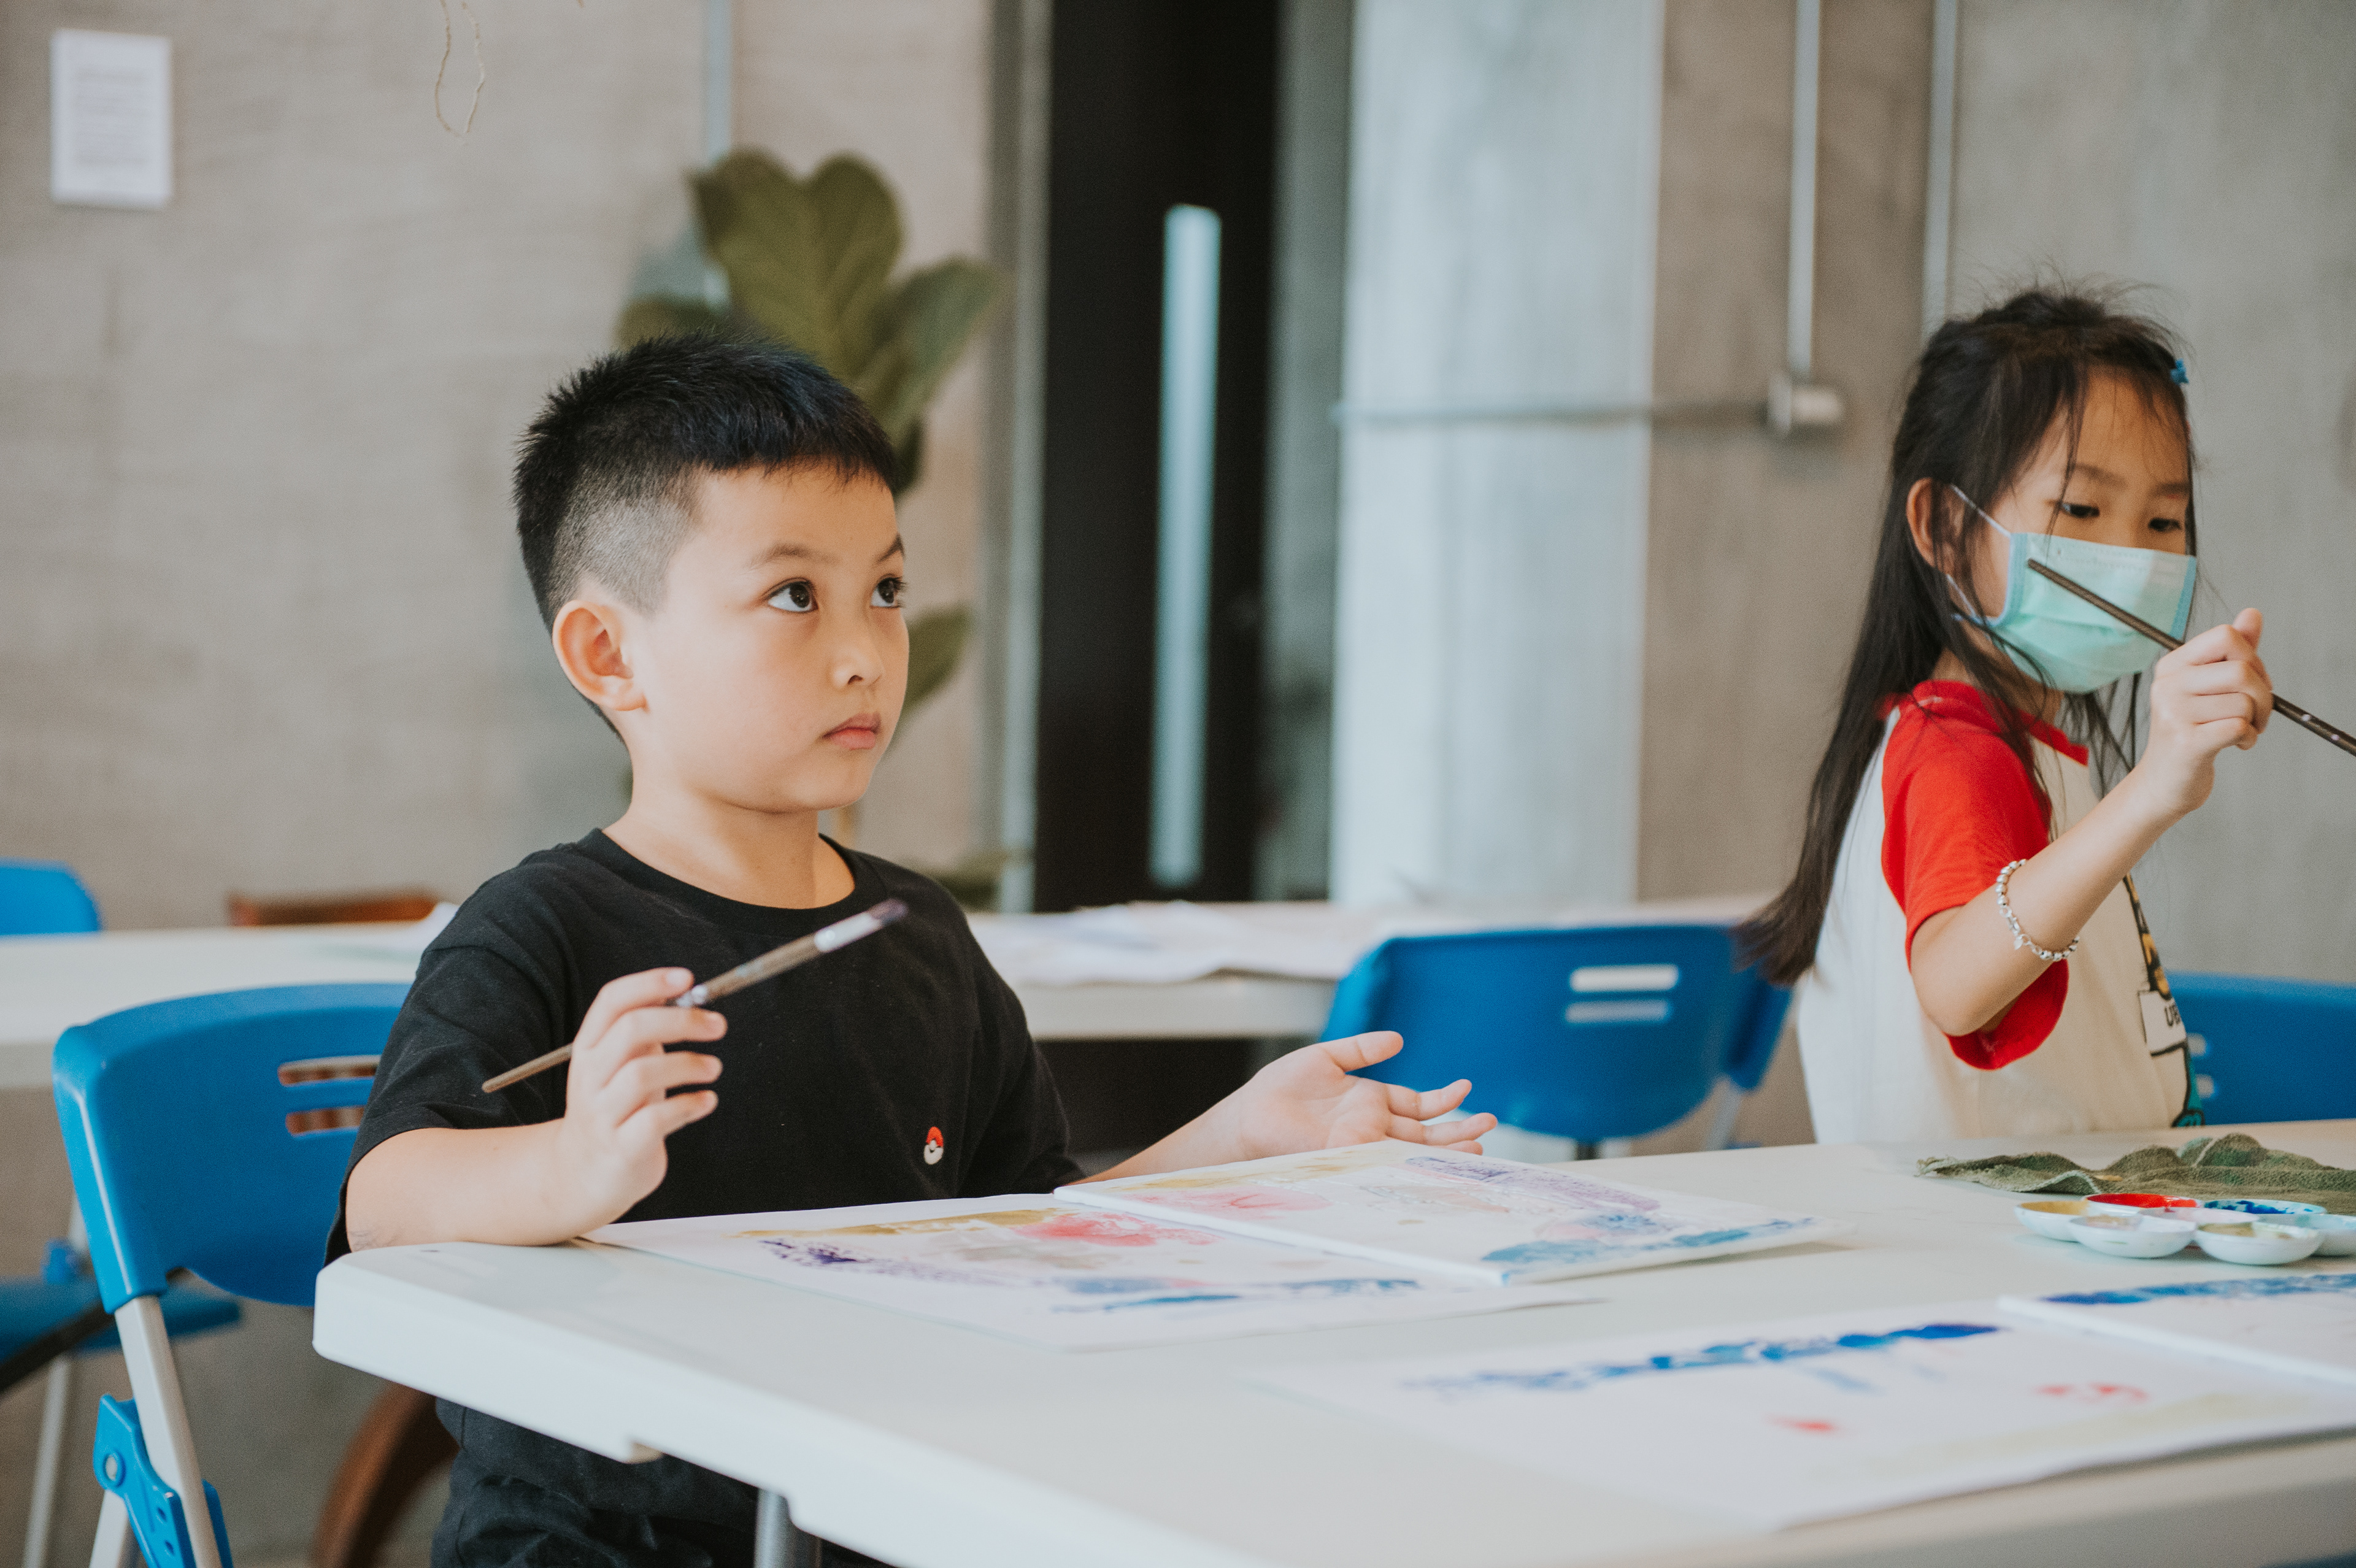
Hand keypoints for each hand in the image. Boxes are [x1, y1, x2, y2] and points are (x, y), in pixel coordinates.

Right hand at [548, 968, 724, 1231]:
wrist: (579, 1176)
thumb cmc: (613, 1110)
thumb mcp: (618, 1066)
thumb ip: (643, 1034)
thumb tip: (687, 998)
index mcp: (589, 1048)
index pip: (611, 1001)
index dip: (650, 983)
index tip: (688, 978)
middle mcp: (590, 1077)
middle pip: (631, 1030)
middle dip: (681, 1021)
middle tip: (717, 1025)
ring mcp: (602, 1114)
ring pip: (642, 1073)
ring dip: (688, 1065)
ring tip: (714, 1067)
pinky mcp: (621, 1148)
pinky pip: (656, 1119)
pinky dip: (689, 1105)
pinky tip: (707, 1101)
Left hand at [1227, 1033, 1495, 1159]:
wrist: (1248, 1117)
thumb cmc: (1279, 1090)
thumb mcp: (1325, 1058)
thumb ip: (1361, 1048)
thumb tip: (1398, 1039)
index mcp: (1370, 1101)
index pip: (1417, 1105)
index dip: (1443, 1100)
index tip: (1467, 1089)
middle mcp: (1372, 1126)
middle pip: (1424, 1132)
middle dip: (1457, 1130)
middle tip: (1489, 1125)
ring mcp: (1363, 1144)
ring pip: (1413, 1150)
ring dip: (1444, 1150)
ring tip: (1478, 1148)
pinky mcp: (1350, 1157)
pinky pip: (1387, 1161)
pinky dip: (1412, 1162)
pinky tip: (1435, 1162)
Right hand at [2133, 608, 2269, 820]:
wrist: (2164, 781)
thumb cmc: (2192, 731)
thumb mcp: (2210, 686)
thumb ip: (2233, 650)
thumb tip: (2252, 614)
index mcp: (2172, 665)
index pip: (2226, 636)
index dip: (2252, 658)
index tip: (2251, 682)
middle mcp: (2167, 685)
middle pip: (2241, 670)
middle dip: (2264, 695)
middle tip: (2257, 714)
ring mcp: (2173, 713)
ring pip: (2244, 702)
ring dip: (2257, 721)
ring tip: (2242, 731)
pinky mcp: (2185, 742)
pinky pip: (2238, 727)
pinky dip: (2247, 738)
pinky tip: (2235, 744)